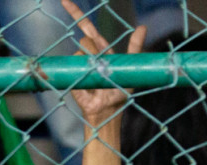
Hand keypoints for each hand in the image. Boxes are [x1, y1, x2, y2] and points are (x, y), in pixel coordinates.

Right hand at [64, 0, 146, 126]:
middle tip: (99, 62)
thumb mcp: (130, 66)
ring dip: (94, 61)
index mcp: (100, 49)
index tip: (64, 1)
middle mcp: (87, 54)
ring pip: (83, 49)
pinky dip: (86, 70)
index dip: (77, 14)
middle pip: (85, 37)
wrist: (107, 111)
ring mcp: (78, 63)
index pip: (88, 28)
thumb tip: (142, 26)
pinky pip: (78, 62)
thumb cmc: (119, 91)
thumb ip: (135, 47)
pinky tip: (91, 85)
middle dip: (87, 38)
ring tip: (100, 79)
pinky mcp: (72, 73)